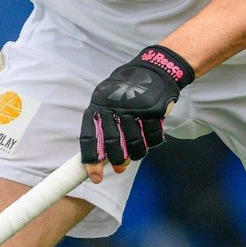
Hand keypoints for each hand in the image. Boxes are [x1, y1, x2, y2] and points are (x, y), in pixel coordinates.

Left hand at [80, 45, 192, 182]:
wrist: (155, 69)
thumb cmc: (128, 91)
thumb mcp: (109, 102)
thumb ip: (105, 128)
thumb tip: (105, 161)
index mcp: (98, 106)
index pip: (89, 138)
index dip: (91, 160)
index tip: (95, 177)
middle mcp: (114, 107)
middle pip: (112, 144)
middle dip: (116, 160)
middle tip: (119, 168)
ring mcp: (134, 109)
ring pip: (135, 144)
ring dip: (136, 154)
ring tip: (136, 155)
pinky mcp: (153, 111)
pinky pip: (153, 137)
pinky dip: (152, 142)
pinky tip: (150, 139)